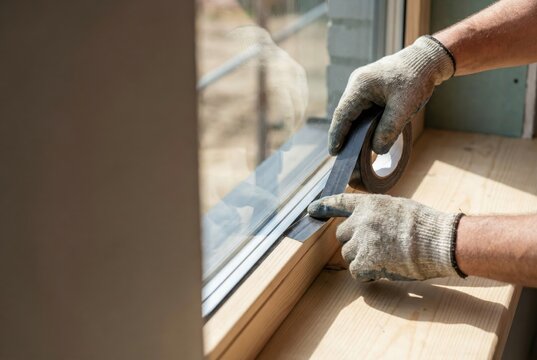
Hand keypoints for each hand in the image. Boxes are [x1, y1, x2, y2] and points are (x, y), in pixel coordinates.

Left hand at [308, 193, 463, 281]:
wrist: (438, 242)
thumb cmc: (425, 226)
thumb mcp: (398, 208)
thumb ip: (378, 214)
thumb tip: (369, 226)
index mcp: (369, 204)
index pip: (339, 202)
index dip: (323, 206)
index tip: (311, 210)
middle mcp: (360, 221)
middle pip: (341, 235)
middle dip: (353, 241)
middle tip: (373, 248)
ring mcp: (361, 241)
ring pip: (347, 254)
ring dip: (360, 258)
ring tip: (383, 259)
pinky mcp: (365, 261)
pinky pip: (356, 271)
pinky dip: (366, 274)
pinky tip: (380, 271)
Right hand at [329, 36, 454, 154]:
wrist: (426, 61)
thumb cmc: (416, 79)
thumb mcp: (405, 106)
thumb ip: (389, 128)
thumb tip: (376, 150)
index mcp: (360, 85)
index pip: (343, 114)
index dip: (337, 134)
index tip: (334, 152)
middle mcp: (356, 84)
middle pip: (344, 114)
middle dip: (343, 134)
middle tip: (342, 155)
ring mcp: (361, 86)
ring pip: (353, 112)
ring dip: (353, 129)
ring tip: (351, 149)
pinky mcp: (369, 89)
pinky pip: (361, 109)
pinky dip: (361, 123)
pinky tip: (364, 136)